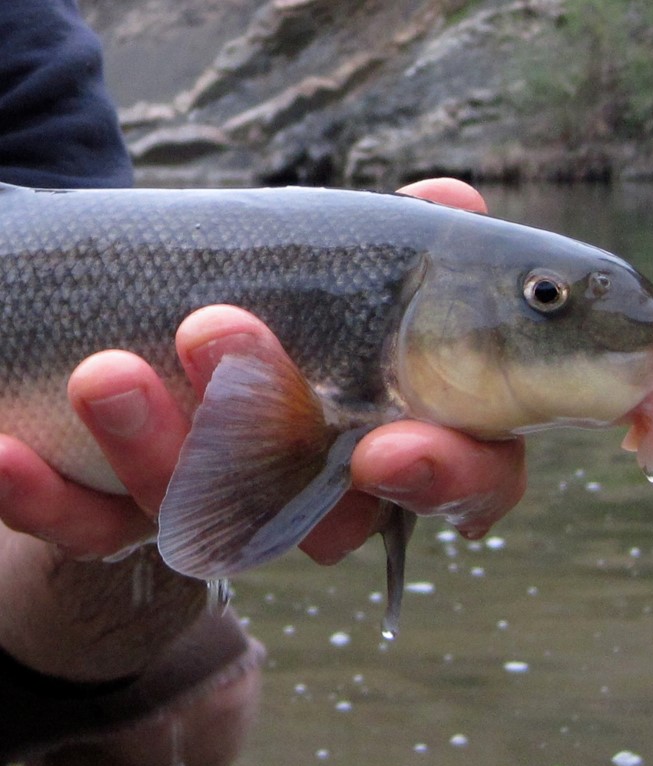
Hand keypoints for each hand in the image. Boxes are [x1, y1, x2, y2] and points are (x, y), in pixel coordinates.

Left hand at [0, 179, 525, 669]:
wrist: (175, 348)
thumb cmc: (294, 303)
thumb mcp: (354, 264)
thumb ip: (412, 245)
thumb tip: (453, 204)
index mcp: (400, 433)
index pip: (460, 478)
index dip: (441, 478)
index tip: (392, 449)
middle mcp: (321, 489)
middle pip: (324, 509)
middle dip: (275, 442)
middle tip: (221, 337)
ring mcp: (226, 506)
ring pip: (206, 515)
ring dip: (158, 449)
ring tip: (107, 372)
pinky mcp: (130, 514)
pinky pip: (90, 525)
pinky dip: (45, 495)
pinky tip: (4, 451)